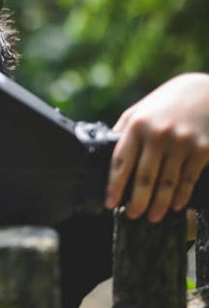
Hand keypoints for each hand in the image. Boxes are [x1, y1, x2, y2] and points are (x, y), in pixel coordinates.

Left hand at [105, 73, 208, 221]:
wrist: (205, 91)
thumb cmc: (168, 102)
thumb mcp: (141, 108)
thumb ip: (125, 129)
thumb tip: (108, 148)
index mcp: (138, 125)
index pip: (121, 162)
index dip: (114, 186)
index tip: (110, 202)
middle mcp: (158, 135)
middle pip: (144, 178)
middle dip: (137, 202)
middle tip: (132, 215)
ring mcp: (181, 143)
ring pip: (167, 184)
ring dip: (159, 205)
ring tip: (152, 216)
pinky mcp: (201, 150)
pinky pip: (188, 180)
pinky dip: (180, 196)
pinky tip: (174, 205)